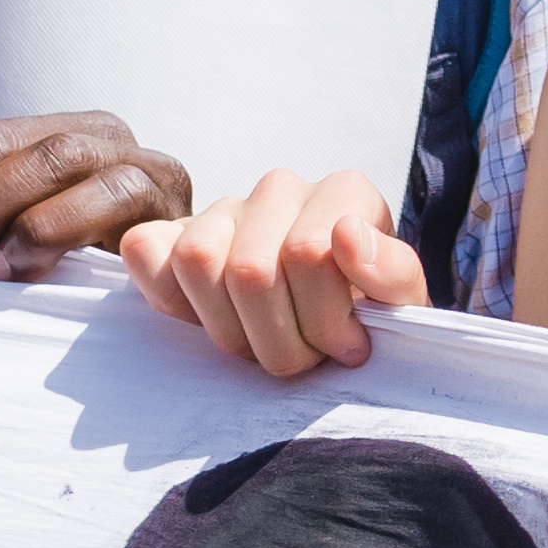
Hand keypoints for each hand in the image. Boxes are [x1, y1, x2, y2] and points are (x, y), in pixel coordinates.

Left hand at [0, 104, 188, 281]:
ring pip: (62, 159)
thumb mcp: (14, 239)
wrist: (188, 293)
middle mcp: (100, 134)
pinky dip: (59, 228)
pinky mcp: (172, 202)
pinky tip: (28, 270)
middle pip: (17, 144)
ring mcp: (141, 161)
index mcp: (53, 132)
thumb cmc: (85, 278)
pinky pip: (116, 199)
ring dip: (11, 213)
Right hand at [123, 168, 423, 378]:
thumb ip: (392, 273)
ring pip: (197, 262)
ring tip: (262, 342)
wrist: (329, 321)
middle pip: (250, 271)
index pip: (307, 254)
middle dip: (278, 341)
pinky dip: (168, 298)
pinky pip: (145, 251)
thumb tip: (346, 234)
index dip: (324, 321)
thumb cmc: (369, 315)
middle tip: (303, 358)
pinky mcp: (173, 230)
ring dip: (228, 330)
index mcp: (345, 191)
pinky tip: (210, 319)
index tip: (348, 347)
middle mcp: (282, 188)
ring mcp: (224, 207)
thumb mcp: (401, 304)